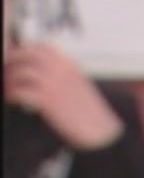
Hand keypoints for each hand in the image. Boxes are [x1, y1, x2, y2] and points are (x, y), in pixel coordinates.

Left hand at [4, 43, 122, 150]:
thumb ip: (61, 75)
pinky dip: (12, 94)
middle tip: (6, 71)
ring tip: (8, 88)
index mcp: (69, 65)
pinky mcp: (47, 100)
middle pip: (25, 55)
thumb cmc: (90, 112)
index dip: (24, 50)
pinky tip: (12, 100)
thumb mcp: (79, 85)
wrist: (101, 130)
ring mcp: (53, 84)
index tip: (16, 57)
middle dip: (11, 62)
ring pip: (19, 72)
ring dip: (10, 80)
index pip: (41, 47)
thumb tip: (38, 73)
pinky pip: (20, 91)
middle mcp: (60, 70)